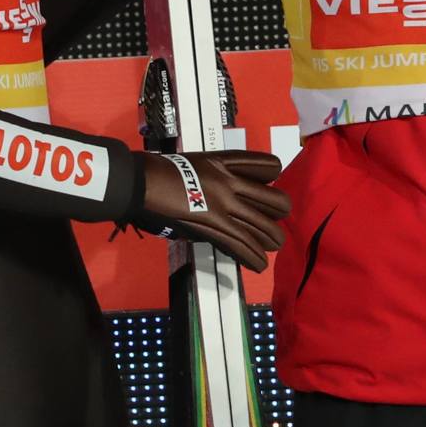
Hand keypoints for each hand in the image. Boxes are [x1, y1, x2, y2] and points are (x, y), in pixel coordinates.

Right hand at [140, 150, 289, 270]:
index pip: (270, 166)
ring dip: (271, 240)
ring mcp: (225, 203)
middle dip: (279, 215)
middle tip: (272, 221)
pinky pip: (243, 244)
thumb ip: (219, 174)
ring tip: (270, 246)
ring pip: (266, 227)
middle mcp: (232, 181)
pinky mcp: (214, 224)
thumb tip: (232, 191)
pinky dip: (253, 257)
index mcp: (227, 162)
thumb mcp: (200, 162)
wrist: (145, 180)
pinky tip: (258, 264)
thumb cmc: (165, 171)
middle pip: (276, 201)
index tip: (265, 188)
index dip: (273, 178)